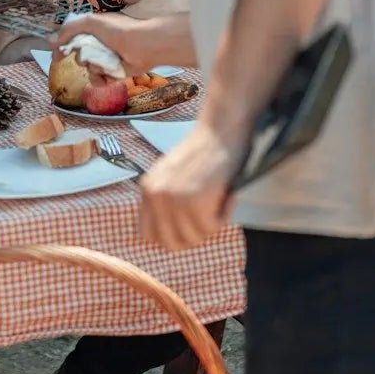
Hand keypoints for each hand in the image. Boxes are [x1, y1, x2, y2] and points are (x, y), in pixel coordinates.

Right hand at [52, 13, 178, 75]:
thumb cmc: (120, 30)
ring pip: (88, 70)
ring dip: (93, 68)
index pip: (72, 40)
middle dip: (82, 57)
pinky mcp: (114, 73)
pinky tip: (107, 75)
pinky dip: (101, 79)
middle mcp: (99, 45)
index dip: (64, 47)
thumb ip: (70, 29)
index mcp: (93, 31)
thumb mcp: (92, 22)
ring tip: (104, 64)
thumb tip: (51, 40)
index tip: (57, 56)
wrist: (145, 45)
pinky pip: (99, 81)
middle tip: (90, 55)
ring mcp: (106, 60)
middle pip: (79, 56)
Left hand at [139, 121, 243, 250]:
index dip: (172, 235)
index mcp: (147, 189)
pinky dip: (224, 217)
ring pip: (193, 238)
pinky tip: (227, 197)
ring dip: (212, 225)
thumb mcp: (172, 176)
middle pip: (171, 243)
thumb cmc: (205, 152)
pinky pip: (211, 228)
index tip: (189, 225)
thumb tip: (172, 238)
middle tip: (209, 216)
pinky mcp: (194, 201)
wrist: (222, 130)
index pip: (149, 235)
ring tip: (219, 200)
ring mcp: (173, 198)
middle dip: (194, 236)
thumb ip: (165, 202)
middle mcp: (155, 195)